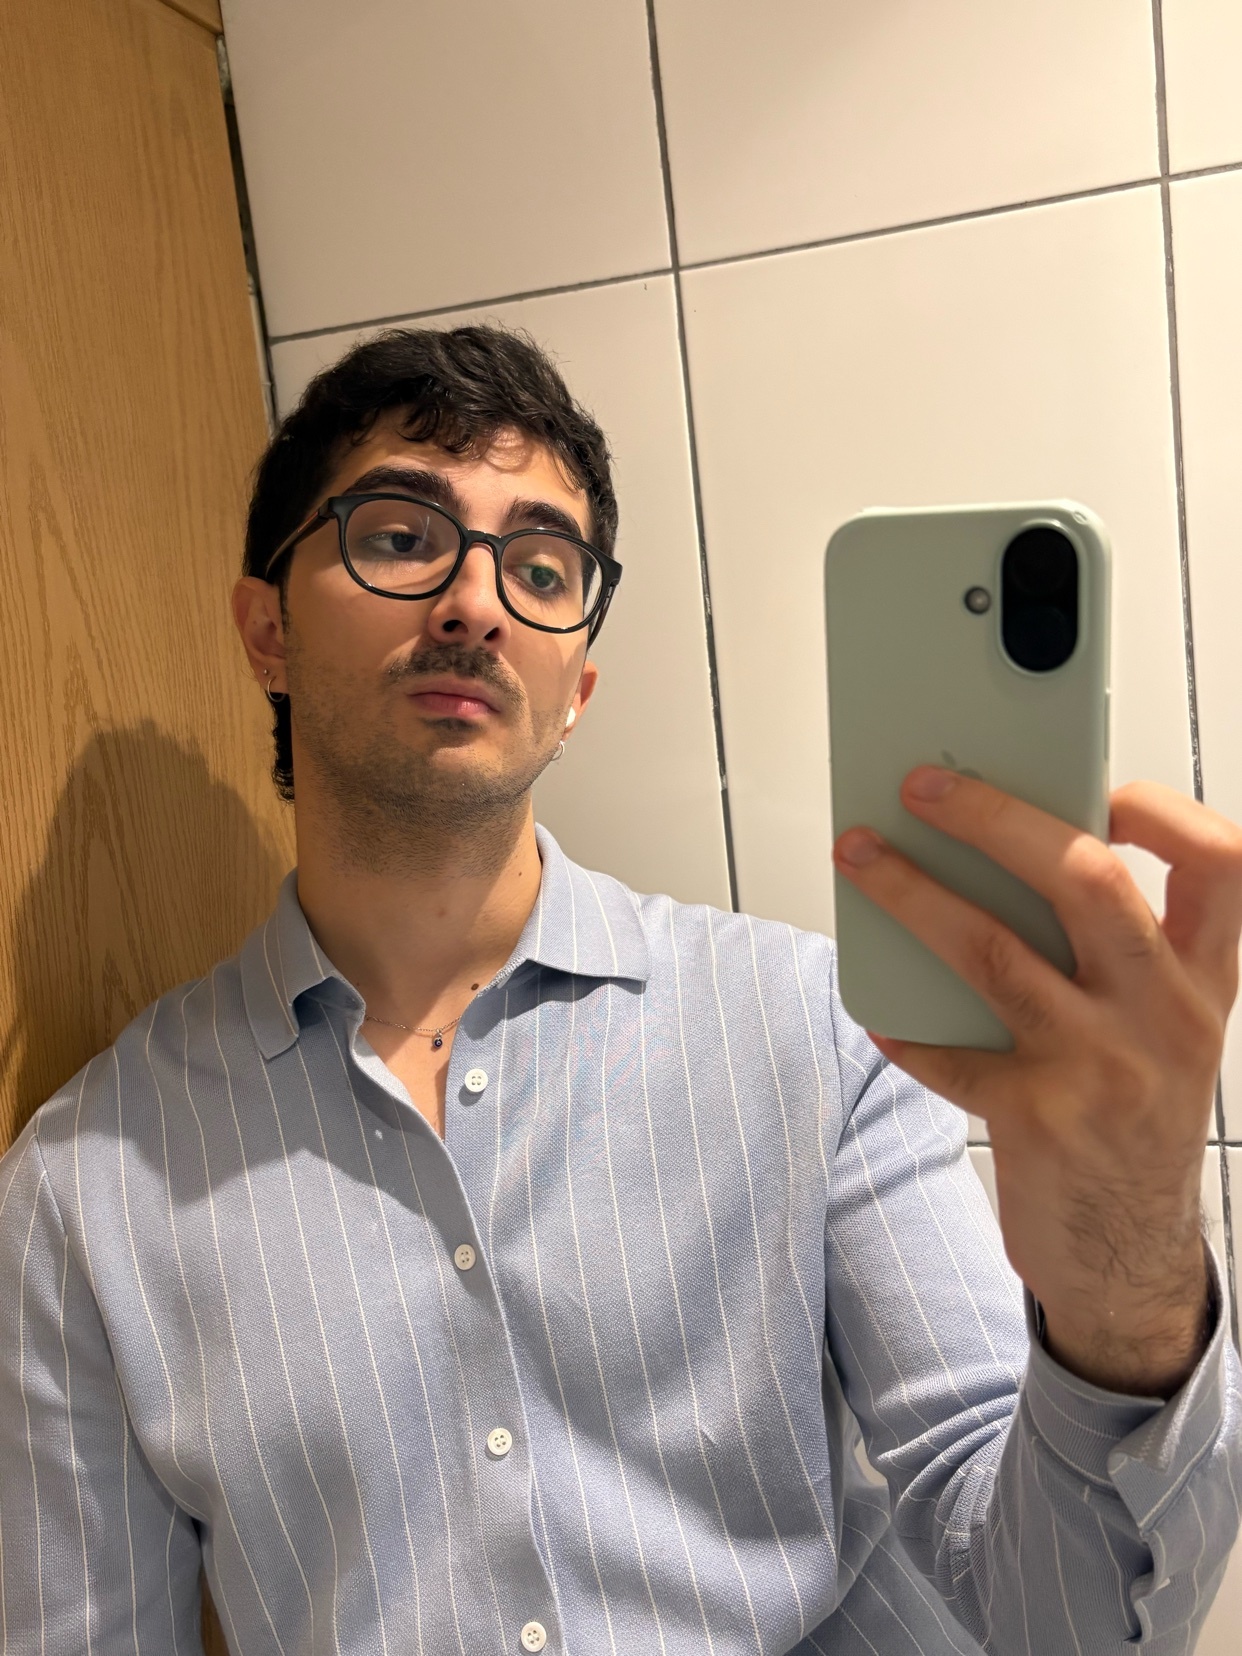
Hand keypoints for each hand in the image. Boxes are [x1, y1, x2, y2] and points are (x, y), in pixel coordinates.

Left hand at [833, 769, 1241, 1397]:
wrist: (1129, 1253)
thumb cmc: (1135, 1114)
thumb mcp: (1159, 1025)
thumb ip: (1115, 948)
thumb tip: (1008, 849)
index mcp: (1203, 979)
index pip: (1222, 864)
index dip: (1162, 809)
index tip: (1096, 785)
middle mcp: (1165, 1015)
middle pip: (1088, 880)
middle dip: (997, 818)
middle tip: (925, 786)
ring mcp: (1103, 1069)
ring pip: (996, 950)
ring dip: (913, 894)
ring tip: (860, 857)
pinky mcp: (1037, 1119)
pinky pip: (950, 1052)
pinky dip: (905, 1024)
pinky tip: (877, 1004)